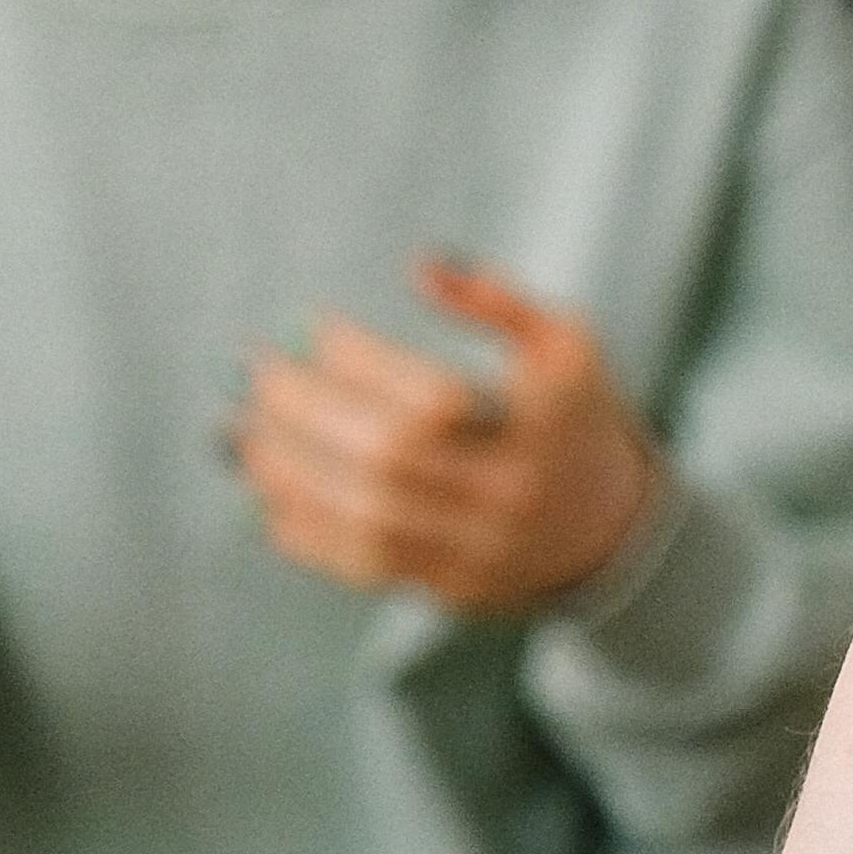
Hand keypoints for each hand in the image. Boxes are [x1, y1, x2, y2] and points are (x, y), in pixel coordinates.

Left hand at [233, 265, 663, 616]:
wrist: (611, 532)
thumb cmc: (573, 419)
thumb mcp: (565, 345)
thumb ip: (498, 300)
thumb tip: (420, 264)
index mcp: (542, 428)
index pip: (434, 400)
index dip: (364, 362)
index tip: (316, 325)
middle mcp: (508, 497)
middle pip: (387, 461)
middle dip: (308, 413)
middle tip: (257, 370)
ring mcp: (476, 551)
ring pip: (365, 518)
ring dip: (290, 473)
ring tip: (241, 431)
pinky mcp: (447, 589)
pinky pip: (361, 566)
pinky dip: (305, 531)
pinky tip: (268, 491)